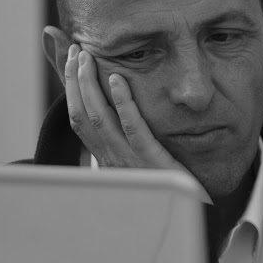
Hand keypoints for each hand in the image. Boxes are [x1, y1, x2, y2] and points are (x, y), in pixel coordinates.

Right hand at [64, 45, 185, 173]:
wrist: (191, 213)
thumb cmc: (169, 181)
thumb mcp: (142, 155)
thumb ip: (128, 131)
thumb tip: (118, 104)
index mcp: (107, 158)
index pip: (79, 119)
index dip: (71, 88)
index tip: (73, 60)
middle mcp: (111, 160)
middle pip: (82, 115)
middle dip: (75, 80)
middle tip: (77, 50)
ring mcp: (129, 162)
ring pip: (100, 119)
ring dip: (90, 86)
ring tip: (88, 58)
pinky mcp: (152, 162)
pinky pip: (134, 129)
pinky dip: (123, 103)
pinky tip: (119, 79)